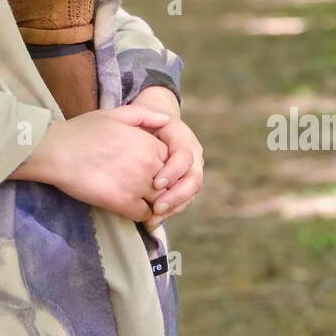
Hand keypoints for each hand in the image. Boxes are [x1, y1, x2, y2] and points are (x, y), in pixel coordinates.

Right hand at [14, 104, 171, 223]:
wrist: (57, 151)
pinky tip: (128, 207)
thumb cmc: (82, 131)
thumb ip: (145, 115)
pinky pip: (144, 215)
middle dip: (159, 186)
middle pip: (168, 182)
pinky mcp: (124, 203)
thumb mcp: (115, 114)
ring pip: (159, 201)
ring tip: (137, 199)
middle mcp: (149, 164)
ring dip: (151, 202)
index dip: (160, 166)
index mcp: (149, 143)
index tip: (146, 168)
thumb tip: (167, 120)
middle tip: (142, 186)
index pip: (171, 161)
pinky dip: (140, 214)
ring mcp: (138, 185)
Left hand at [128, 88, 203, 232]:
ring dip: (174, 208)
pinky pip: (183, 201)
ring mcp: (192, 171)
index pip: (185, 157)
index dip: (173, 172)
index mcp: (184, 138)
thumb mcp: (141, 115)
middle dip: (176, 196)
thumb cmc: (142, 124)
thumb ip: (146, 115)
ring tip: (154, 218)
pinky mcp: (185, 185)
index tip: (156, 183)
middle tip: (157, 207)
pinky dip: (170, 211)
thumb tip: (161, 119)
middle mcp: (194, 156)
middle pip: (194, 179)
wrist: (154, 128)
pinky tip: (153, 220)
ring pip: (190, 194)